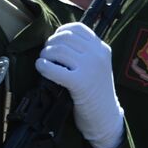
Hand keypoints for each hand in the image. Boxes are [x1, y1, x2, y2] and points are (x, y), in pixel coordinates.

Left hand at [35, 21, 123, 147]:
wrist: (106, 118)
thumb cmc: (97, 93)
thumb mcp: (98, 66)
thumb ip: (85, 52)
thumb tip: (57, 40)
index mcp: (103, 48)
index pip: (78, 28)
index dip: (61, 31)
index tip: (54, 39)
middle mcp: (98, 55)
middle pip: (66, 38)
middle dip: (51, 43)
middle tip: (46, 53)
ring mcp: (90, 68)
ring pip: (59, 51)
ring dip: (45, 54)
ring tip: (43, 61)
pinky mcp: (80, 83)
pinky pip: (55, 69)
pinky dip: (43, 66)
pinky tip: (41, 67)